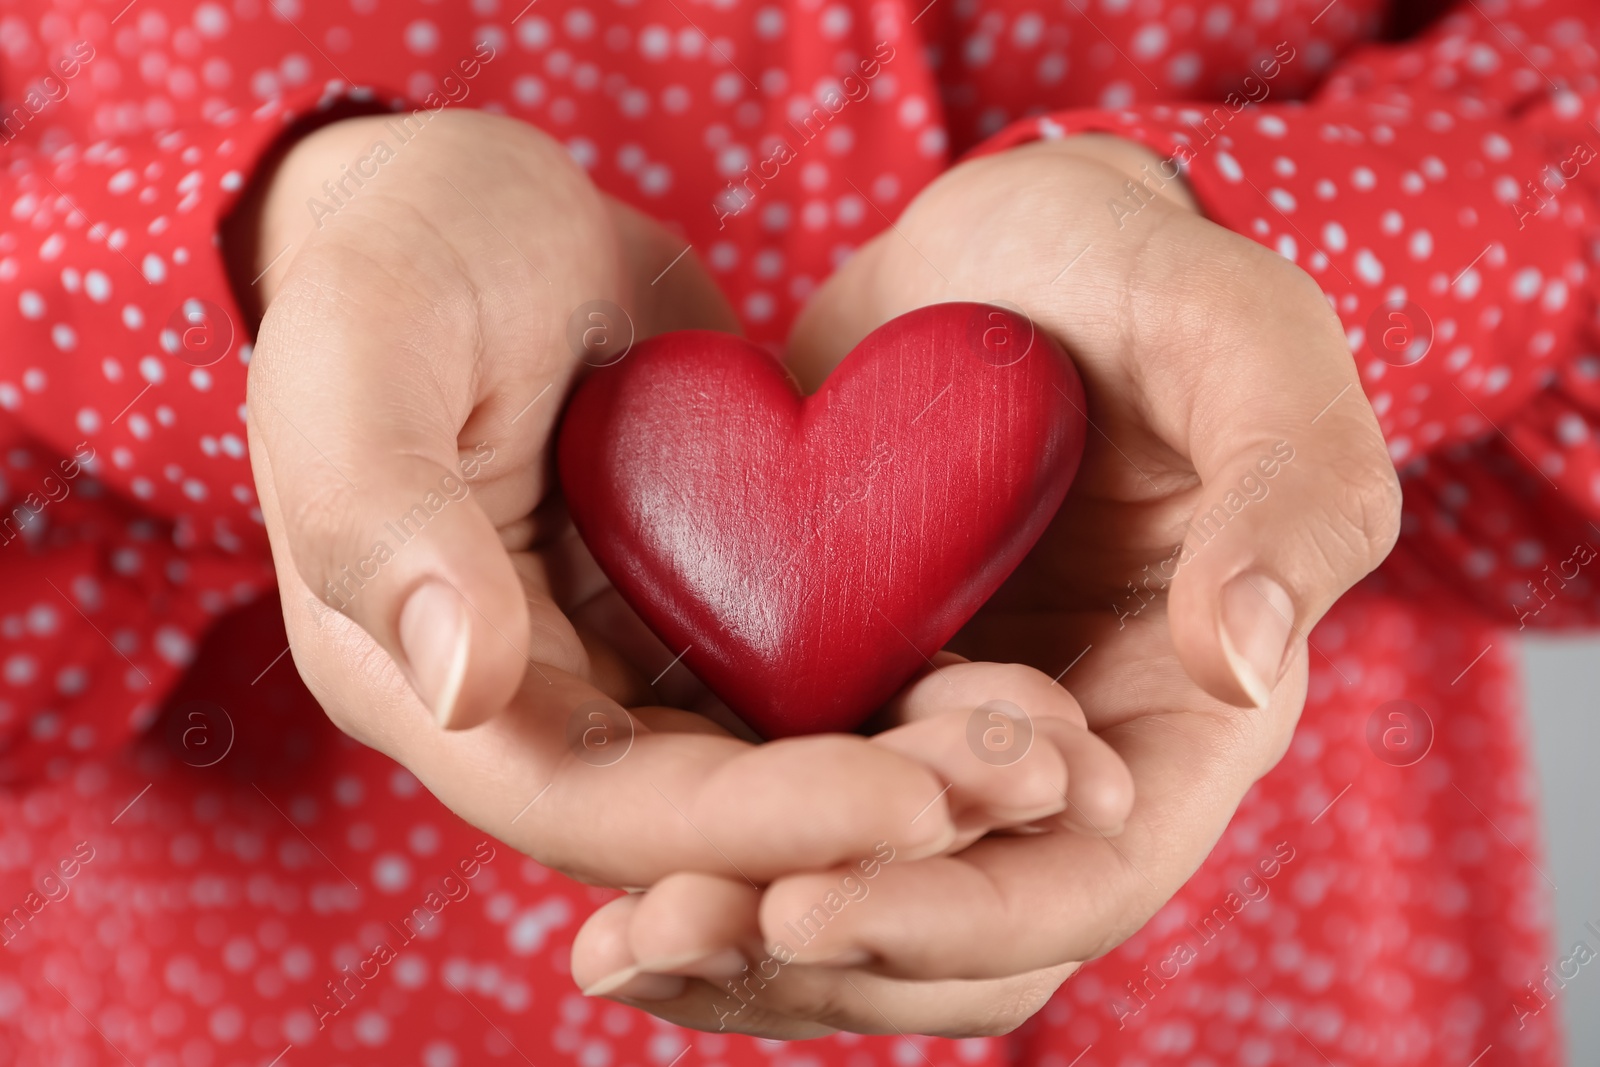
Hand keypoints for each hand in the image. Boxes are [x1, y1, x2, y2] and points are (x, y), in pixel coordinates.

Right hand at [234, 110, 1006, 889]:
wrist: (479, 213)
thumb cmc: (400, 257)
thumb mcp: (363, 350)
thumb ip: (378, 514)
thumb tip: (462, 686)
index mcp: (418, 684)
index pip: (596, 806)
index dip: (753, 825)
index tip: (912, 808)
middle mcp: (528, 709)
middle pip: (707, 821)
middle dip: (865, 819)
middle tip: (1030, 786)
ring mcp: (620, 667)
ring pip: (773, 768)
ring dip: (907, 774)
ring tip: (1051, 753)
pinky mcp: (698, 614)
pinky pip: (806, 682)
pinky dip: (901, 696)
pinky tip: (1011, 686)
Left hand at [568, 134, 1400, 1034]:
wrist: (1009, 243)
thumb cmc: (1142, 272)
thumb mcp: (1242, 340)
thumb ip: (1287, 493)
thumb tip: (1241, 664)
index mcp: (1185, 715)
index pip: (1082, 882)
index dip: (947, 916)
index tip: (803, 898)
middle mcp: (1069, 761)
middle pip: (953, 933)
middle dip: (814, 954)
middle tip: (657, 937)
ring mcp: (946, 736)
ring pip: (857, 893)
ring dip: (740, 936)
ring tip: (607, 942)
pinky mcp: (848, 693)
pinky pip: (780, 811)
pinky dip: (703, 852)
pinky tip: (597, 867)